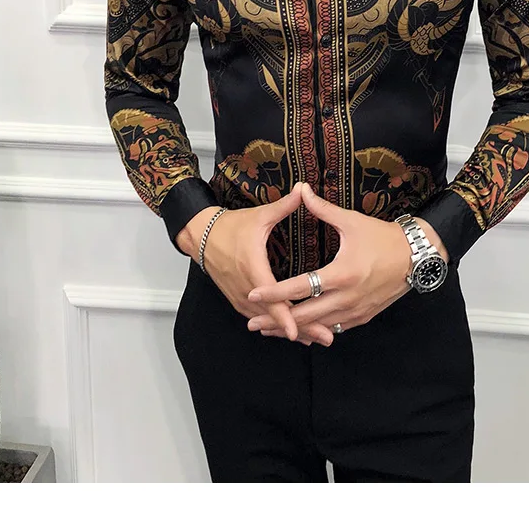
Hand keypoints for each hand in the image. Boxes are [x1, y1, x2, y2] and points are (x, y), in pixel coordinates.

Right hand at [175, 183, 334, 346]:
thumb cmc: (232, 226)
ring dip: (291, 329)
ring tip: (317, 339)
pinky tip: (295, 333)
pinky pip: (260, 318)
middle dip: (300, 328)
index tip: (297, 330)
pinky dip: (277, 326)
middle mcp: (246, 288)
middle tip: (326, 338)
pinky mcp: (239, 300)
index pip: (270, 297)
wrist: (202, 236)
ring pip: (268, 320)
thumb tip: (304, 189)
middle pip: (274, 315)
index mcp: (253, 268)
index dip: (284, 315)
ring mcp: (241, 297)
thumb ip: (284, 206)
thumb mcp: (260, 216)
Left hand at [244, 182, 448, 336]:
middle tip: (252, 323)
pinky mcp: (363, 317)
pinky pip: (334, 328)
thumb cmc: (383, 238)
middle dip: (277, 321)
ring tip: (269, 329)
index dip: (274, 293)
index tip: (253, 295)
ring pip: (318, 327)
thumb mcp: (352, 221)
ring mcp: (356, 311)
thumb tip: (301, 189)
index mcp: (341, 274)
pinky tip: (301, 329)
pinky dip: (316, 330)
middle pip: (305, 316)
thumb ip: (322, 209)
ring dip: (294, 329)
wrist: (416, 257)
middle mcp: (347, 298)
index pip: (299, 287)